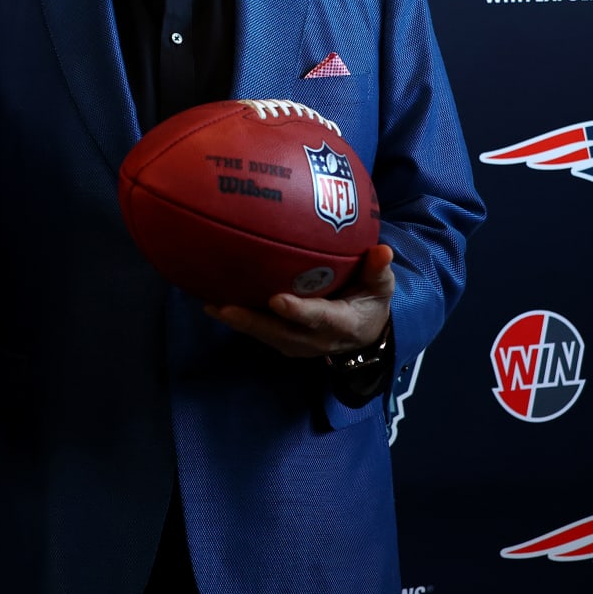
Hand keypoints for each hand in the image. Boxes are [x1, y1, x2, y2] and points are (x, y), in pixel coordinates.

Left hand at [204, 244, 394, 357]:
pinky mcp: (283, 341)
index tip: (277, 300)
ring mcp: (298, 343)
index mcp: (343, 324)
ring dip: (238, 323)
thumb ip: (379, 270)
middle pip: (281, 333)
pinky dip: (238, 320)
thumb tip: (382, 250)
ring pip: (265, 335)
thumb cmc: (370, 302)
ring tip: (210, 305)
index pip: (319, 318)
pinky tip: (213, 302)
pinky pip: (259, 332)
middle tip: (225, 308)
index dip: (298, 311)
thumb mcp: (381, 287)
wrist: (365, 334)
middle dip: (253, 322)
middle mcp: (317, 339)